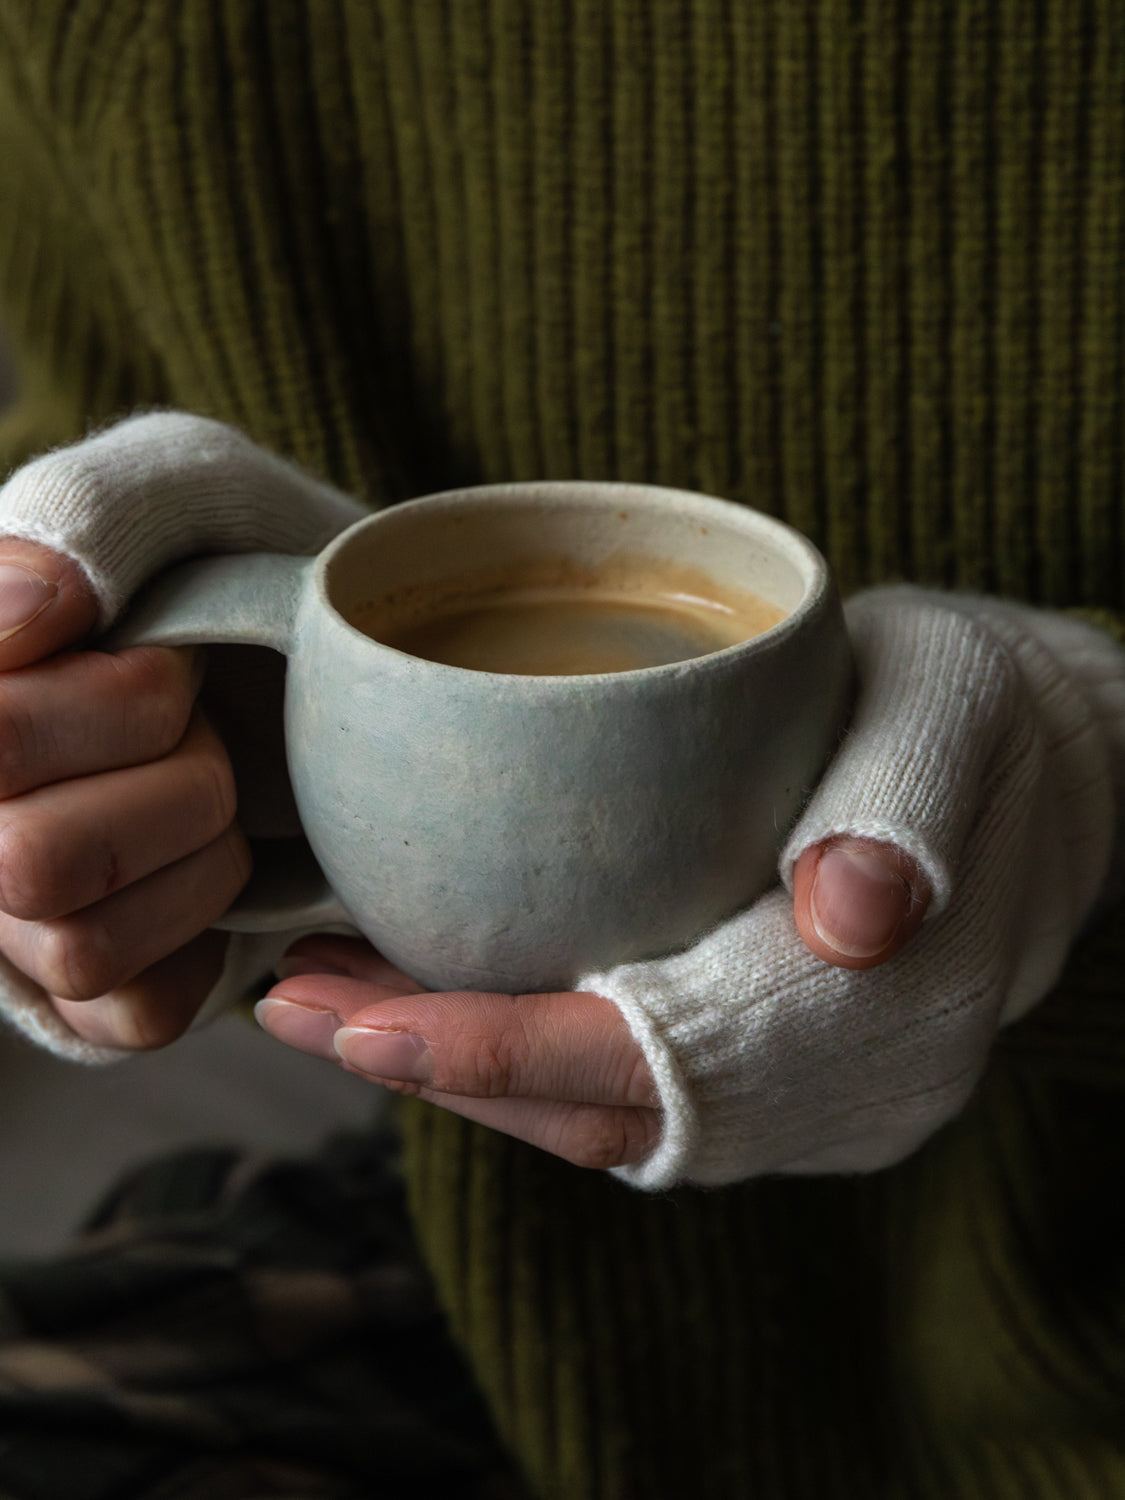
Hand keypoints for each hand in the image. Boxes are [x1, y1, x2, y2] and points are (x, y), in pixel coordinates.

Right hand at [0, 538, 250, 1051]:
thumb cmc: (218, 572)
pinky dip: (202, 933)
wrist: (289, 656)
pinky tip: (201, 856)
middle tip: (195, 718)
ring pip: (81, 944)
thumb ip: (88, 514)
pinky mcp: (82, 1000)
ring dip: (196, 850)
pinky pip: (137, 1008)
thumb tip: (39, 612)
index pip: (0, 739)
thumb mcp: (169, 494)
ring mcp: (3, 924)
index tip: (148, 647)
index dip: (110, 699)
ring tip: (208, 784)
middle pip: (30, 861)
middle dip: (173, 775)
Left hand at [257, 588, 1123, 1187]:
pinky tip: (424, 978)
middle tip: (290, 999)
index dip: (503, 1055)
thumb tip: (849, 912)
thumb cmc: (983, 719)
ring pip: (594, 1110)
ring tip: (322, 990)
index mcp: (872, 1013)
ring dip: (452, 1061)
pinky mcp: (761, 1061)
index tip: (362, 1022)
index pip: (657, 1064)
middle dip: (433, 1068)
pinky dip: (508, 1042)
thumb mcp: (954, 715)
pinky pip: (618, 1082)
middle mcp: (827, 1088)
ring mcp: (795, 1091)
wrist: (1035, 766)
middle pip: (597, 1112)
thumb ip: (905, 804)